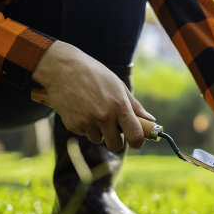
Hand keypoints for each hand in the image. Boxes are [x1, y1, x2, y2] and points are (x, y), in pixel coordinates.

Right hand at [31, 41, 153, 150]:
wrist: (62, 68)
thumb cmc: (95, 75)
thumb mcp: (119, 86)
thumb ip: (135, 106)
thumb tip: (151, 120)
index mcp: (119, 106)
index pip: (135, 135)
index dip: (138, 142)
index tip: (137, 141)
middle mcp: (104, 116)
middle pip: (116, 145)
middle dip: (117, 139)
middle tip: (114, 129)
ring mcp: (87, 121)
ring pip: (98, 140)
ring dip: (99, 132)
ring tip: (95, 113)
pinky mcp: (72, 124)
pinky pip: (84, 134)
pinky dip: (85, 126)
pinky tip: (82, 110)